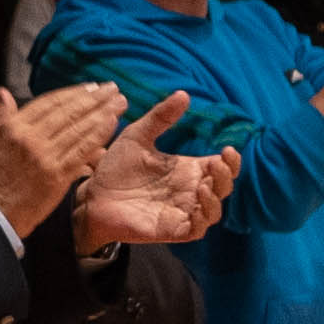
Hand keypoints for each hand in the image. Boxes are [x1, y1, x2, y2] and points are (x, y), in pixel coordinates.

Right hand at [0, 81, 123, 239]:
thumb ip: (1, 117)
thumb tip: (3, 93)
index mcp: (13, 127)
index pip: (49, 102)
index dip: (73, 92)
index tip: (92, 87)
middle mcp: (29, 137)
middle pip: (68, 111)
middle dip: (94, 98)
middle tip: (113, 88)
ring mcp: (44, 156)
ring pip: (79, 128)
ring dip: (103, 112)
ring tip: (120, 102)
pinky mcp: (56, 175)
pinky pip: (82, 150)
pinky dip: (99, 135)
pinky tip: (112, 123)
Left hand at [71, 91, 233, 251]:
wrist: (92, 196)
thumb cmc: (115, 167)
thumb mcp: (137, 136)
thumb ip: (160, 117)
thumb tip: (184, 93)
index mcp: (186, 169)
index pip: (221, 166)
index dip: (231, 161)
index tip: (228, 150)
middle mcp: (188, 190)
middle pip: (223, 186)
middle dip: (227, 176)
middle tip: (218, 164)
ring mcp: (182, 211)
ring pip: (214, 210)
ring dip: (215, 199)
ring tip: (204, 185)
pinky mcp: (171, 229)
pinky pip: (197, 229)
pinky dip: (202, 219)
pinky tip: (196, 206)